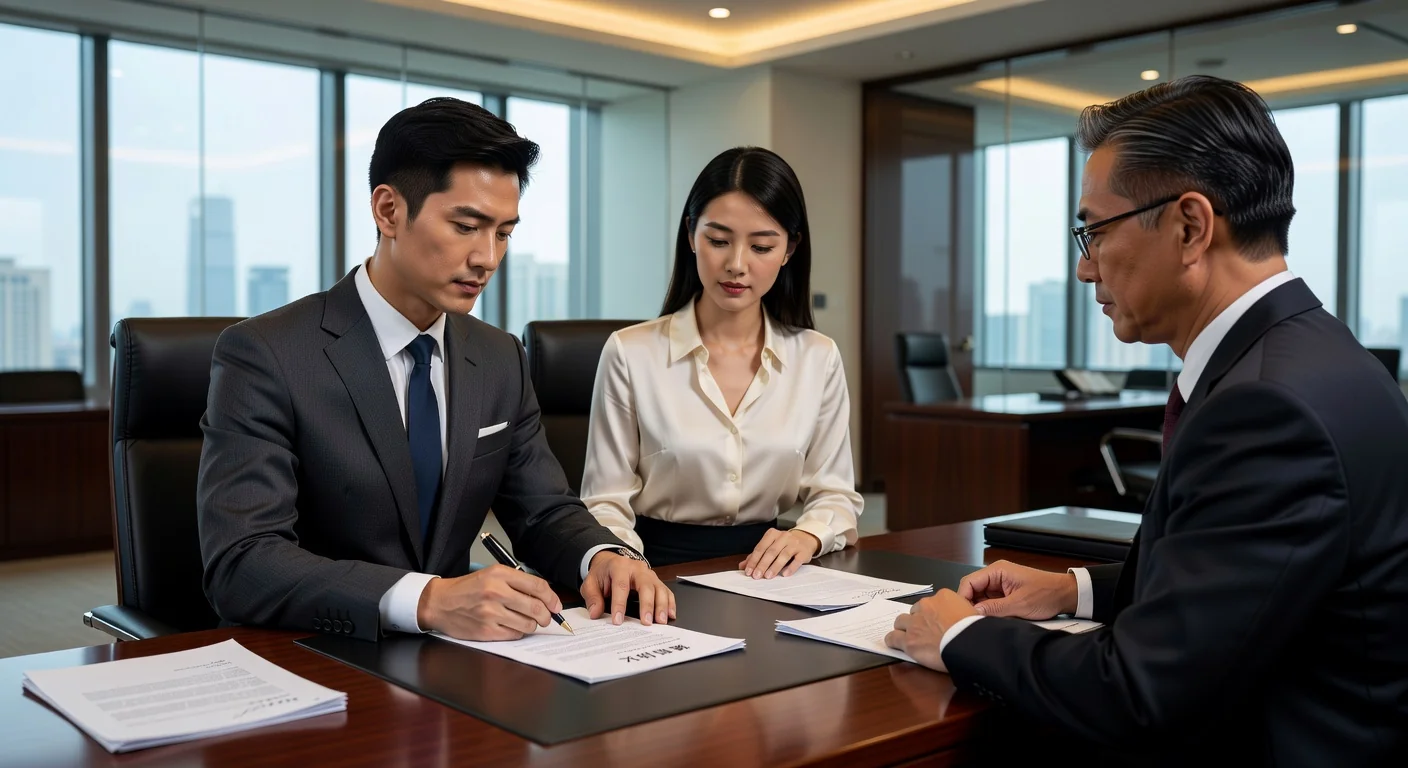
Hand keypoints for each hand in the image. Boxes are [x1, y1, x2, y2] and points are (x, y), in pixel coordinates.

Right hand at [416, 564, 561, 640]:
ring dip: (531, 625)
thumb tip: (545, 598)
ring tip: (523, 621)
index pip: (537, 587)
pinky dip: (517, 632)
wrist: (439, 603)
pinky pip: (515, 634)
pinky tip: (510, 626)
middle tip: (546, 618)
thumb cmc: (467, 589)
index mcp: (499, 575)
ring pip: (528, 624)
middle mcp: (495, 592)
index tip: (556, 606)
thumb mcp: (491, 575)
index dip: (552, 598)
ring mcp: (490, 613)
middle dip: (546, 616)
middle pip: (536, 608)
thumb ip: (517, 583)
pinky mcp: (486, 630)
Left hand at [582, 551, 675, 626]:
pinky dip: (670, 603)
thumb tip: (596, 613)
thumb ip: (592, 598)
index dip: (619, 604)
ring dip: (662, 606)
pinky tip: (669, 615)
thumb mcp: (591, 583)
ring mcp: (649, 574)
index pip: (621, 585)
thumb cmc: (602, 574)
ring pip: (659, 588)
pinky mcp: (656, 581)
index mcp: (619, 566)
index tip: (618, 620)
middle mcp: (637, 568)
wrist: (611, 563)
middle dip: (647, 605)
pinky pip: (666, 591)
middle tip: (646, 622)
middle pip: (646, 585)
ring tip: (660, 621)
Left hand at [739, 529, 820, 578]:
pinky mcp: (804, 551)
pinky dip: (791, 567)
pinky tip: (785, 574)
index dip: (753, 560)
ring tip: (768, 576)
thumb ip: (757, 556)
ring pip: (783, 555)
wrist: (805, 539)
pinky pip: (797, 560)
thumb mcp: (770, 546)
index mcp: (772, 534)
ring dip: (775, 566)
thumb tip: (743, 566)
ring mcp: (794, 543)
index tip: (748, 571)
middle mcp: (783, 537)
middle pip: (771, 551)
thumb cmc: (784, 544)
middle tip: (757, 575)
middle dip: (763, 564)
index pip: (760, 548)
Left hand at [884, 590, 977, 672]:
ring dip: (904, 628)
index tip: (936, 622)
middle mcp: (926, 606)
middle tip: (925, 632)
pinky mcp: (908, 640)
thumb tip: (963, 617)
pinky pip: (892, 638)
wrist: (969, 644)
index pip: (931, 602)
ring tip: (909, 637)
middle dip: (918, 620)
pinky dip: (893, 641)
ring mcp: (915, 623)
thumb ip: (962, 611)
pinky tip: (895, 644)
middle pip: (914, 611)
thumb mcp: (973, 612)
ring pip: (900, 622)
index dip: (932, 614)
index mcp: (943, 597)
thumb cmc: (975, 631)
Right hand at [957, 560, 1076, 619]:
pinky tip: (990, 620)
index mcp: (997, 570)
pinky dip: (988, 612)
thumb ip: (994, 609)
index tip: (963, 614)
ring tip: (982, 622)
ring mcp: (999, 585)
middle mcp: (995, 576)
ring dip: (980, 610)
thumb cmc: (1046, 594)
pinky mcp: (1004, 594)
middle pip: (972, 590)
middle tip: (971, 621)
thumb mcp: (1019, 604)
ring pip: (979, 598)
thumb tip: (973, 613)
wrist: (1065, 595)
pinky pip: (989, 603)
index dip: (963, 598)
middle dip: (970, 605)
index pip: (969, 582)